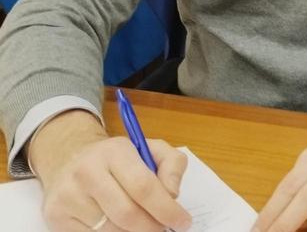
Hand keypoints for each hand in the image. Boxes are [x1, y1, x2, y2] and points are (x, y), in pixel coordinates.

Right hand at [31, 110, 190, 231]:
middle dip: (152, 227)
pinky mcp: (56, 218)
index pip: (144, 187)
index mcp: (115, 152)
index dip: (166, 209)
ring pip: (110, 230)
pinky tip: (119, 226)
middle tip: (163, 229)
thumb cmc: (116, 158)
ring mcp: (68, 197)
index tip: (183, 222)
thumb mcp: (148, 148)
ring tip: (141, 224)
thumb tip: (172, 194)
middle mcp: (87, 172)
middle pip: (127, 214)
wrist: (69, 159)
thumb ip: (172, 165)